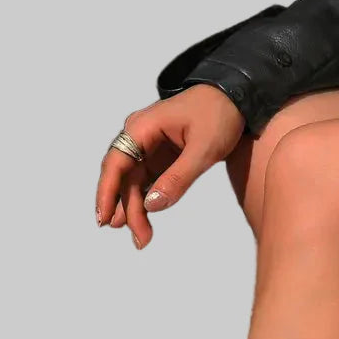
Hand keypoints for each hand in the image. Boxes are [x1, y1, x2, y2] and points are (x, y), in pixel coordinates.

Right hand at [96, 84, 244, 248]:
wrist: (234, 98)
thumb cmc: (219, 115)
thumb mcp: (204, 149)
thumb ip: (178, 178)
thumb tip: (151, 206)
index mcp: (142, 127)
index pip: (116, 163)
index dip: (107, 192)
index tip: (104, 219)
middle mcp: (139, 136)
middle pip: (123, 178)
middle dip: (126, 210)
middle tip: (139, 240)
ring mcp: (148, 148)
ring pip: (132, 183)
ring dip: (134, 210)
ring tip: (141, 239)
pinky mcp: (160, 158)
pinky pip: (145, 182)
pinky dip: (144, 202)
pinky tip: (143, 221)